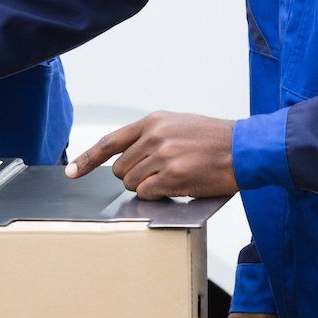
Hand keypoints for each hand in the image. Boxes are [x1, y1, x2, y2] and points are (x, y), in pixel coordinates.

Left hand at [65, 111, 236, 198]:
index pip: (109, 141)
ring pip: (133, 184)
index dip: (88, 159)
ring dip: (149, 188)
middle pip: (121, 169)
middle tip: (160, 175)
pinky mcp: (173, 175)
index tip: (72, 172)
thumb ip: (151, 138)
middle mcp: (154, 136)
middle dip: (135, 178)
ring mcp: (162, 155)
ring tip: (174, 178)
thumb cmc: (214, 140)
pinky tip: (178, 186)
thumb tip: (128, 160)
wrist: (245, 148)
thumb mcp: (178, 126)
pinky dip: (159, 196)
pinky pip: (149, 194)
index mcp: (152, 121)